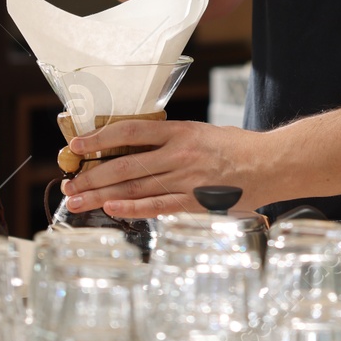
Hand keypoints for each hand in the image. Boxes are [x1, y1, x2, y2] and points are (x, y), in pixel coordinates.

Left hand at [60, 120, 274, 219]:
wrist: (272, 163)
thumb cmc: (238, 148)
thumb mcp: (202, 133)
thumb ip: (172, 142)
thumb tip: (138, 150)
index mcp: (179, 132)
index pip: (129, 131)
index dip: (99, 138)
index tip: (77, 145)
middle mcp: (178, 154)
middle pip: (124, 164)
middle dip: (91, 175)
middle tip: (68, 184)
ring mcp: (185, 179)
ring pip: (134, 186)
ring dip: (102, 195)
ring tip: (77, 201)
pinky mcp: (195, 202)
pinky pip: (157, 206)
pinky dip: (132, 207)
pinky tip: (111, 209)